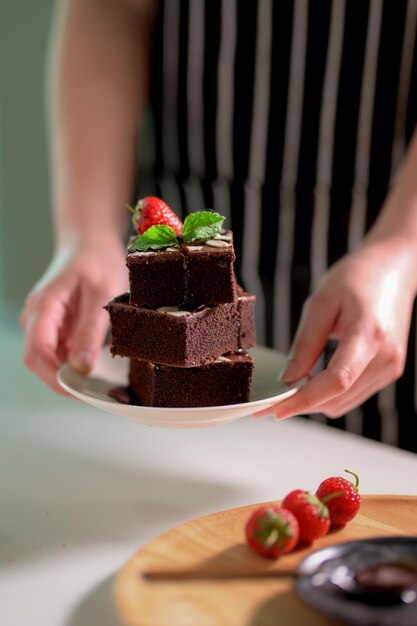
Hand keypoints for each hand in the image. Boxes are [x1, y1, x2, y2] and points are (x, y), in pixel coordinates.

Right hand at [21, 235, 128, 392]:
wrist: (92, 241)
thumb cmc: (98, 261)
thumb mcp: (102, 295)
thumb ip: (90, 332)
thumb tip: (80, 369)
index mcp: (45, 307)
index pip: (38, 353)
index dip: (56, 377)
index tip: (82, 390)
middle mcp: (37, 317)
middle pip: (39, 361)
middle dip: (64, 379)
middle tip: (96, 390)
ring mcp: (45, 322)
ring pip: (50, 359)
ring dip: (71, 372)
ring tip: (101, 376)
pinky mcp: (55, 325)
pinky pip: (60, 350)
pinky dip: (75, 361)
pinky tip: (97, 361)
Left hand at [257, 239, 416, 419]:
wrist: (392, 269)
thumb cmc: (357, 277)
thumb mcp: (322, 302)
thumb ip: (306, 343)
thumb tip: (288, 379)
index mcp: (369, 334)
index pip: (336, 381)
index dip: (303, 400)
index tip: (275, 410)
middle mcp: (386, 357)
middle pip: (337, 398)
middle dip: (302, 403)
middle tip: (271, 399)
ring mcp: (391, 367)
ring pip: (343, 403)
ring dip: (315, 400)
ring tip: (292, 385)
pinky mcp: (390, 370)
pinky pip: (353, 395)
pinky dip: (330, 393)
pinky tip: (315, 377)